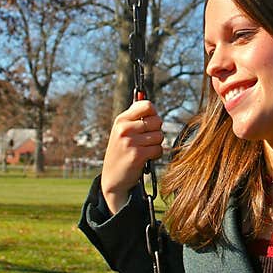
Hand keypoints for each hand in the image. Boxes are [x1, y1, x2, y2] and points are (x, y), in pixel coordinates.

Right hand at [100, 100, 163, 214]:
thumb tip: (143, 93)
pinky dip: (155, 155)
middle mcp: (124, 128)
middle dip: (157, 131)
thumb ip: (134, 116)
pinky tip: (145, 158)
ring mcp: (130, 142)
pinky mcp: (137, 155)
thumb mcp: (122, 132)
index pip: (147, 105)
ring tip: (144, 150)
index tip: (150, 122)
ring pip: (159, 136)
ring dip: (156, 145)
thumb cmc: (121, 153)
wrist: (112, 178)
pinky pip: (158, 149)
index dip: (154, 113)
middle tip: (147, 140)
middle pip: (157, 121)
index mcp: (121, 120)